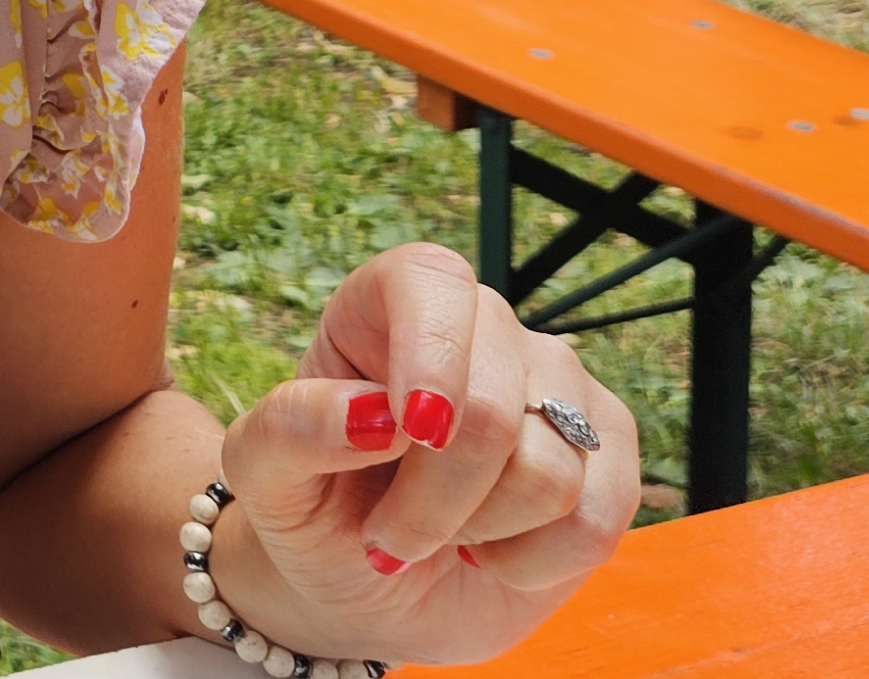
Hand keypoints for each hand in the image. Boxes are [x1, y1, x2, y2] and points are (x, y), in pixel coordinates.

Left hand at [200, 244, 638, 667]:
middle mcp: (484, 329)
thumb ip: (292, 429)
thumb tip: (371, 413)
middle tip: (387, 537)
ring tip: (438, 535)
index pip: (431, 282)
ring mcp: (557, 388)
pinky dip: (533, 563)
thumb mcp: (261, 476)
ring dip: (478, 533)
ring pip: (550, 469)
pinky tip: (493, 554)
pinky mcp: (607, 455)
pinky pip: (600, 517)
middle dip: (433, 499)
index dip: (430, 355)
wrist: (368, 587)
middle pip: (492, 408)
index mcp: (389, 304)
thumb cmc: (313, 511)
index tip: (409, 432)